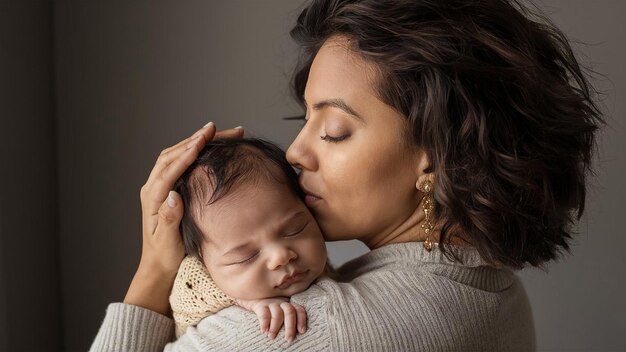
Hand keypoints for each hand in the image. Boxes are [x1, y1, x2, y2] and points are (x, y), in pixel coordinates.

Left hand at [124, 122, 243, 315]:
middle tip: (219, 129)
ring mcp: (160, 186)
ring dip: (195, 142)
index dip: (187, 152)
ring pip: (176, 155)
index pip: (170, 168)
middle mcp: (154, 187)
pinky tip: (208, 148)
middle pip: (173, 155)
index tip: (204, 139)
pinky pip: (179, 162)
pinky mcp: (168, 188)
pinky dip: (193, 151)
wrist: (159, 265)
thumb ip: (170, 218)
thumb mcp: (168, 241)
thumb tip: (173, 195)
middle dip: (196, 139)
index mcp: (153, 197)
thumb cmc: (165, 255)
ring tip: (219, 133)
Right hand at [235, 298, 307, 342]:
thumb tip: (293, 336)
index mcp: (289, 305)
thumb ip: (287, 320)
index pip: (299, 310)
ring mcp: (271, 303)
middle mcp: (282, 302)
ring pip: (277, 313)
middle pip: (290, 312)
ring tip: (272, 337)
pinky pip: (264, 313)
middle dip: (290, 327)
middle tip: (288, 339)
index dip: (302, 320)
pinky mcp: (260, 305)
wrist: (251, 298)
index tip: (301, 331)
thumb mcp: (280, 313)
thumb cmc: (269, 311)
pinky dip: (264, 322)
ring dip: (276, 327)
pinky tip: (264, 331)